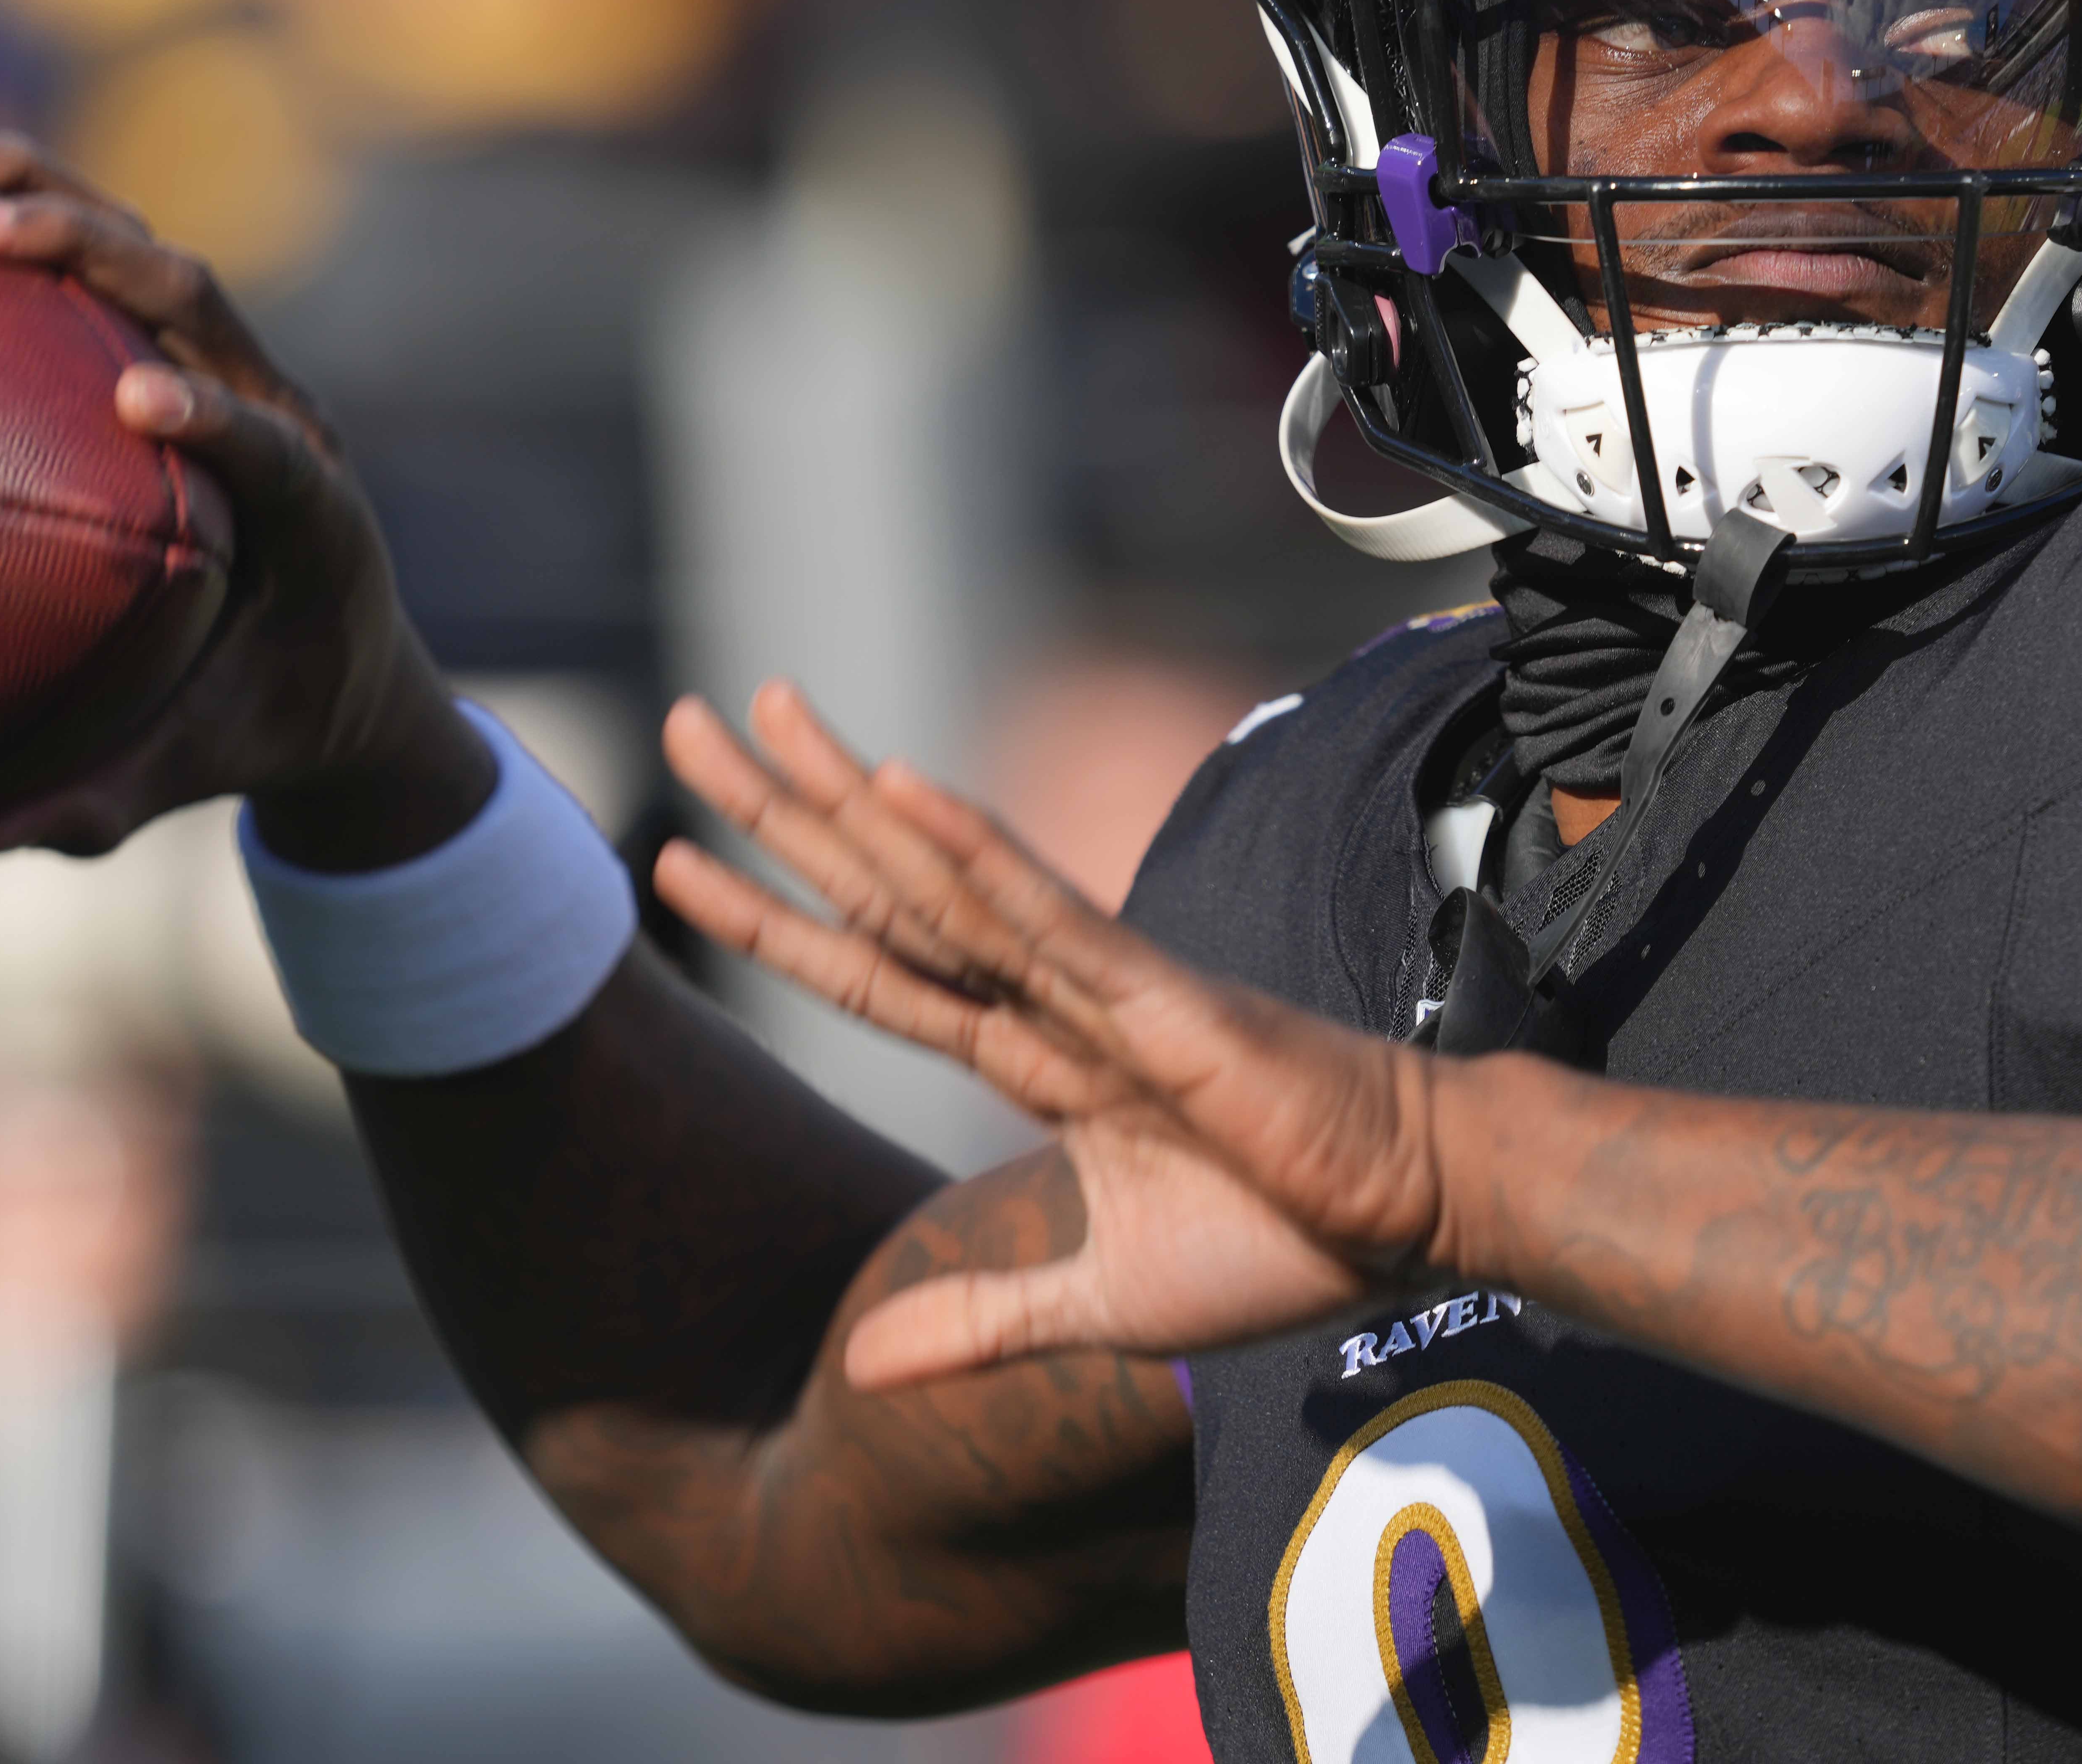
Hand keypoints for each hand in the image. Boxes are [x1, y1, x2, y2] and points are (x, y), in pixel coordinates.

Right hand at [0, 137, 489, 862]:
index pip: (270, 444)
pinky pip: (90, 265)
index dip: (216, 413)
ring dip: (34, 196)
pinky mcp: (177, 344)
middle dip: (87, 250)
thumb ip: (108, 799)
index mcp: (312, 513)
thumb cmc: (270, 717)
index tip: (142, 399)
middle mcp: (276, 411)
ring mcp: (227, 364)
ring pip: (136, 249)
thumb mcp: (203, 766)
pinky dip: (7, 216)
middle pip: (195, 297)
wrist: (346, 663)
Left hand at [654, 684, 1458, 1387]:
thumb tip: (861, 1369)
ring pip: (949, 880)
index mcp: (1035, 1056)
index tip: (678, 857)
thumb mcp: (1100, 1305)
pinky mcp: (1160, 1000)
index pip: (874, 973)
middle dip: (782, 810)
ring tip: (769, 712)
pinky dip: (977, 858)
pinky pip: (1050, 919)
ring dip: (854, 799)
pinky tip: (903, 796)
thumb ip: (983, 1321)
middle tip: (685, 718)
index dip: (775, 919)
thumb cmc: (1280, 1244)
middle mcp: (1049, 1000)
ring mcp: (1101, 988)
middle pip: (885, 892)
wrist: (1403, 1222)